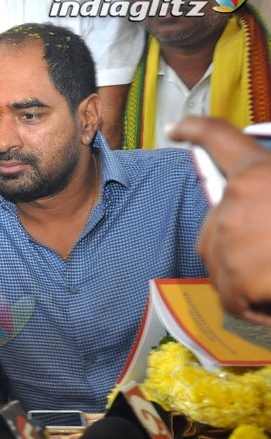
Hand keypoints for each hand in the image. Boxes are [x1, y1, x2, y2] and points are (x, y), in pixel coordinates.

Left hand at [169, 117, 270, 326]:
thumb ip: (267, 194)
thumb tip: (262, 215)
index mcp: (258, 170)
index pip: (217, 137)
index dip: (194, 130)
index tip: (176, 129)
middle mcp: (235, 198)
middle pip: (213, 227)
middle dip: (236, 247)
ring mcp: (229, 238)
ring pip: (220, 266)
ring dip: (247, 280)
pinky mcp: (235, 276)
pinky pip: (233, 300)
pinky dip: (257, 309)